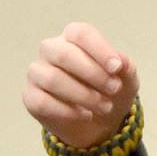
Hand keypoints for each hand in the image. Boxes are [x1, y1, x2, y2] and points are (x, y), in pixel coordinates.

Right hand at [23, 22, 139, 148]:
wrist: (99, 122)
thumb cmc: (110, 89)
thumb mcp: (125, 77)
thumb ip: (124, 65)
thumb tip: (120, 62)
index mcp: (72, 37)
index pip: (80, 33)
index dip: (99, 49)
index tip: (117, 68)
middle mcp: (51, 50)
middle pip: (64, 54)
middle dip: (93, 74)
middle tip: (114, 89)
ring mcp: (37, 73)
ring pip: (52, 79)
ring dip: (83, 95)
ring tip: (105, 107)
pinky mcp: (31, 96)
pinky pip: (42, 102)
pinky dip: (67, 111)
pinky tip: (86, 115)